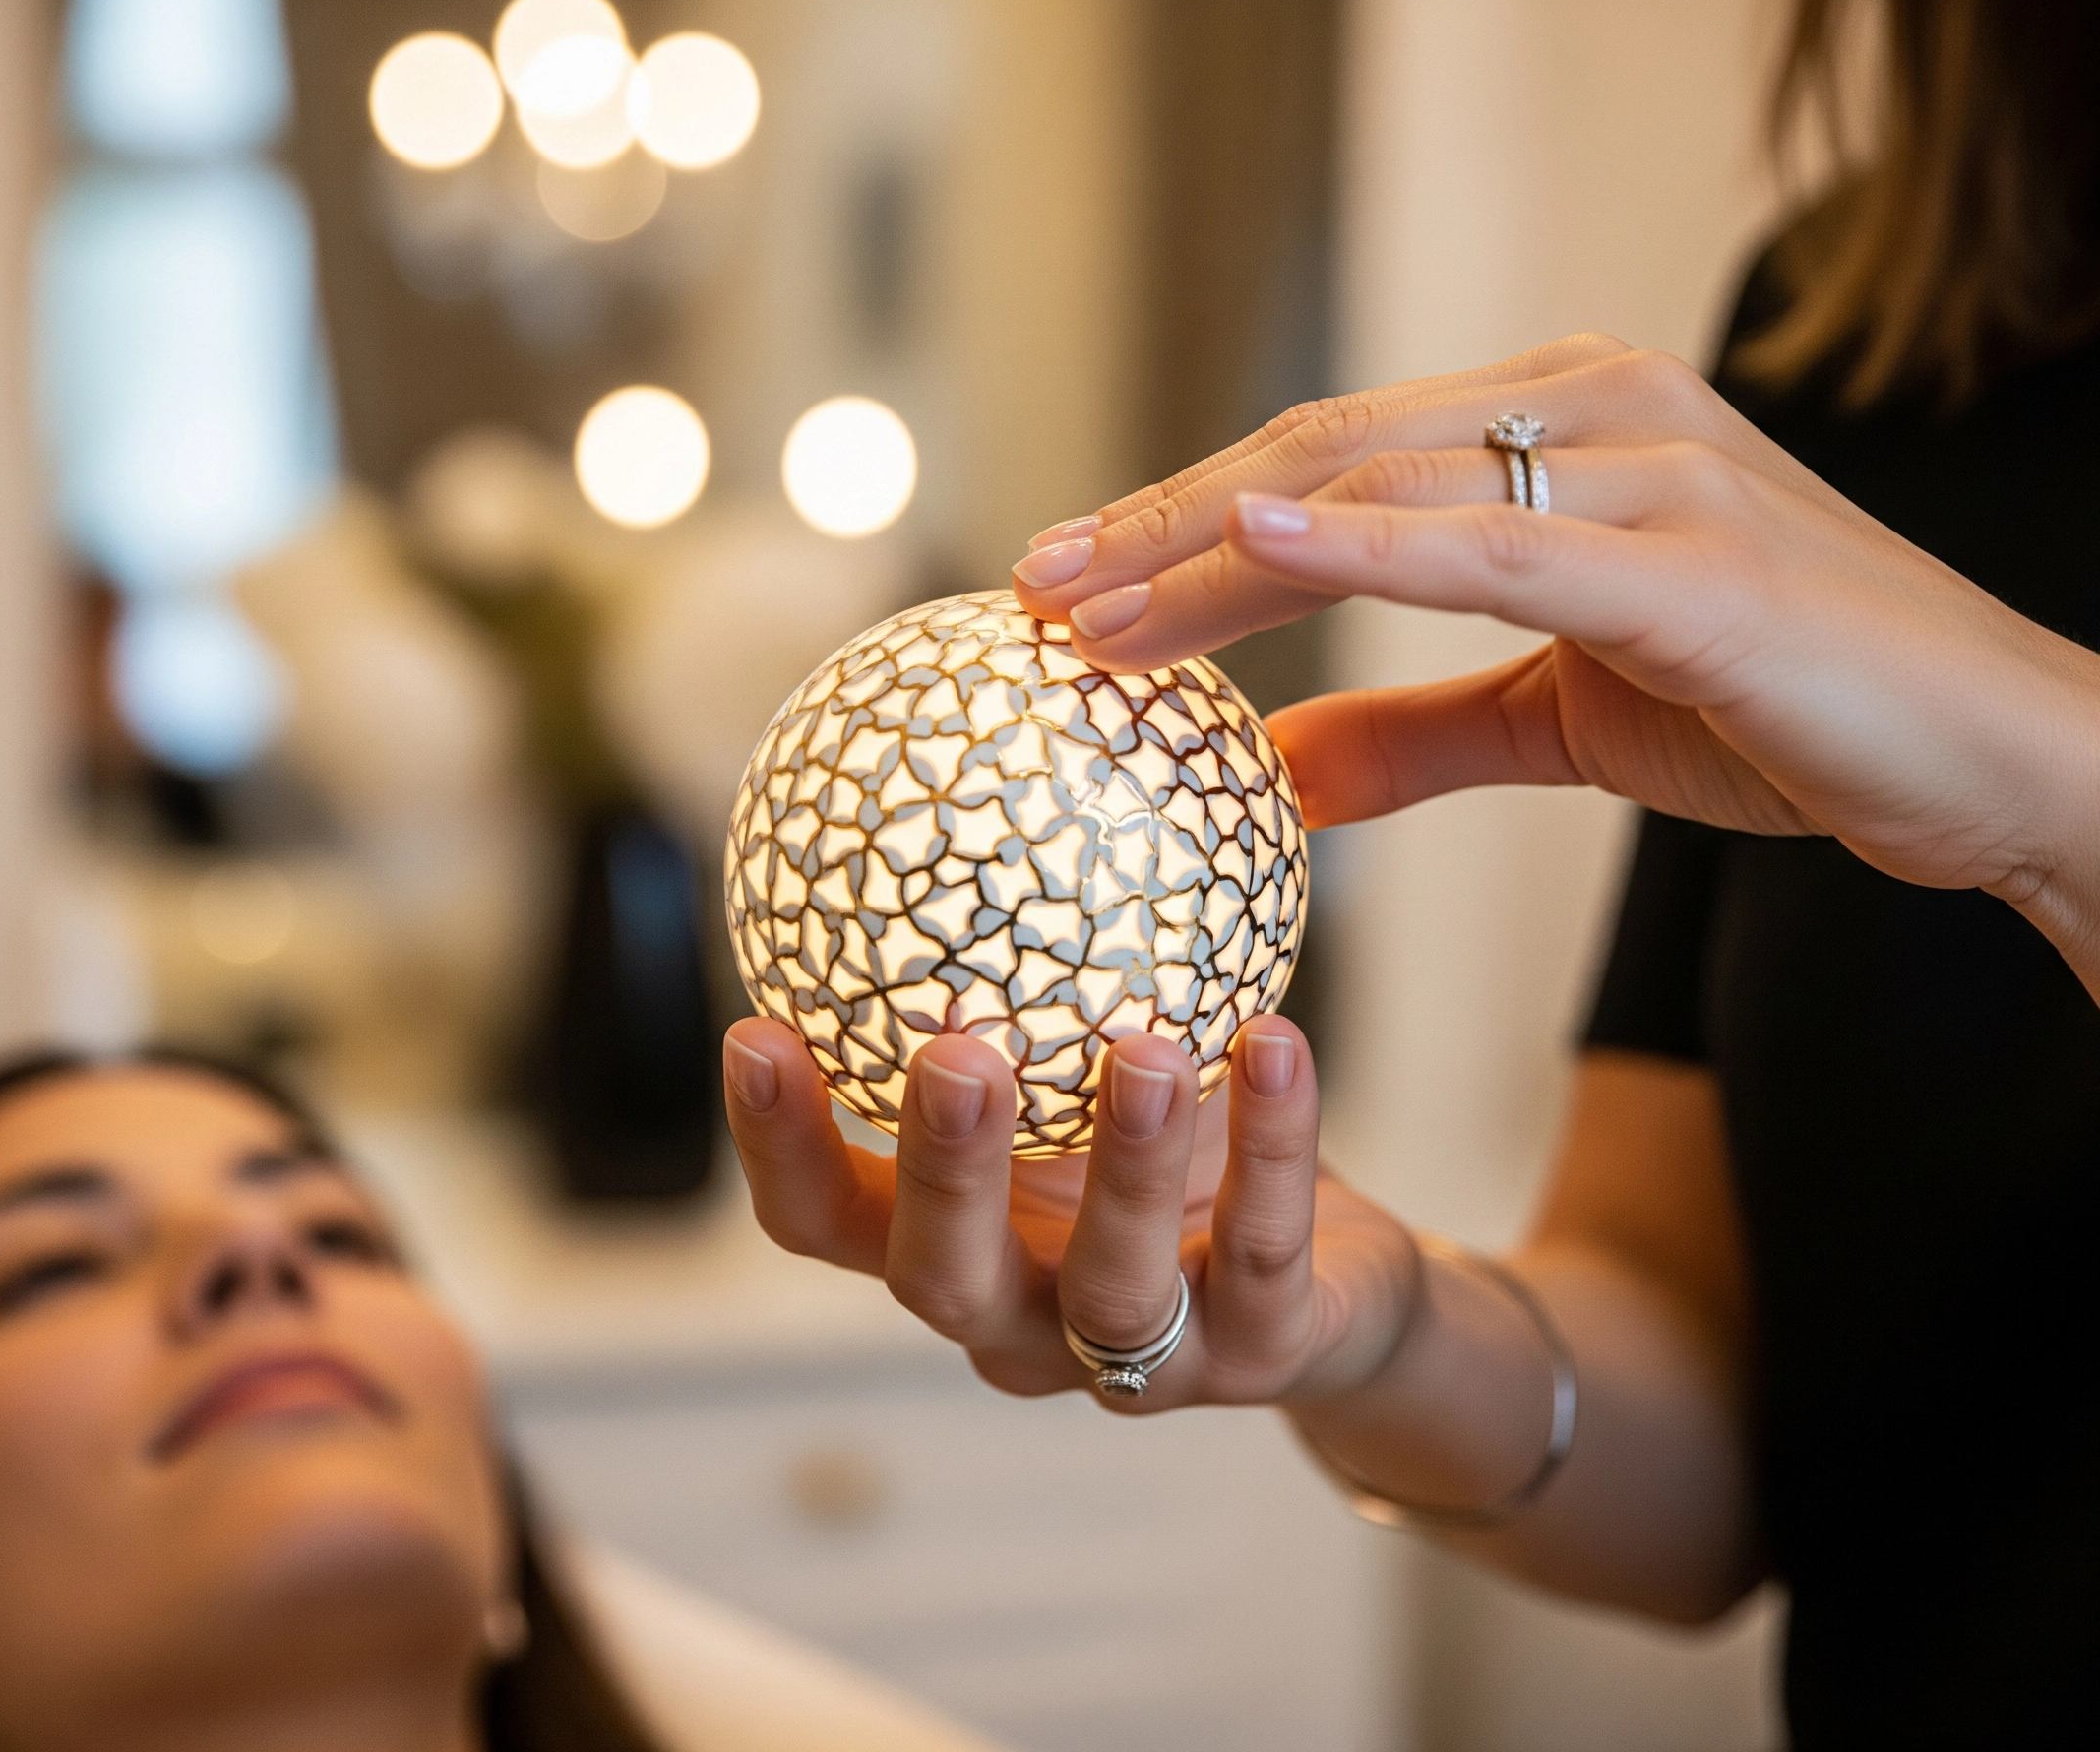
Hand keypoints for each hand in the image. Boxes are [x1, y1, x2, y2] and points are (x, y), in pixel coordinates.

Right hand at [720, 1014, 1421, 1409]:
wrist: (1343, 1285)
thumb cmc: (1185, 1146)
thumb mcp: (1095, 1055)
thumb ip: (1031, 960)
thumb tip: (1009, 738)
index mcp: (952, 1242)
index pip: (822, 1221)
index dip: (779, 1145)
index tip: (756, 1028)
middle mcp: (1024, 1318)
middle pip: (940, 1280)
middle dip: (941, 1173)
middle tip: (953, 1056)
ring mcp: (1145, 1362)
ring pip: (1114, 1289)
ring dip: (1125, 1168)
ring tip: (1145, 1048)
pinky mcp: (1266, 1359)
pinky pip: (1264, 1253)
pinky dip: (1271, 1146)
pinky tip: (1275, 1043)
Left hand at [1011, 333, 2099, 906]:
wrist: (1996, 761)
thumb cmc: (1787, 713)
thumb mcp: (1562, 723)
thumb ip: (1418, 731)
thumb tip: (1276, 773)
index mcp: (1557, 426)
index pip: (1326, 462)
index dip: (1184, 523)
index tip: (1060, 586)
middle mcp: (1592, 408)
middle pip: (1321, 454)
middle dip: (1162, 526)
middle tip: (1027, 591)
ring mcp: (1647, 468)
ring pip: (1379, 488)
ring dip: (1215, 550)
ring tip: (1084, 608)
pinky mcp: (1695, 561)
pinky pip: (1496, 545)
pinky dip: (1363, 546)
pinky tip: (1246, 550)